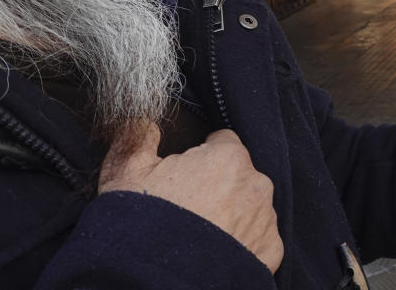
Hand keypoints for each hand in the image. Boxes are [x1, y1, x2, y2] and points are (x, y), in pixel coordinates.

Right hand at [99, 124, 283, 272]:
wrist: (153, 281)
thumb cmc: (141, 224)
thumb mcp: (125, 172)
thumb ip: (139, 136)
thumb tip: (143, 121)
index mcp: (228, 157)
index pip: (222, 141)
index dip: (201, 155)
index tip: (185, 173)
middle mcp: (256, 185)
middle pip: (239, 173)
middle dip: (219, 184)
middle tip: (188, 207)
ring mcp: (266, 221)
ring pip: (251, 205)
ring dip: (233, 213)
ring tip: (201, 233)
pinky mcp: (270, 253)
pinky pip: (259, 239)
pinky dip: (243, 243)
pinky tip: (216, 251)